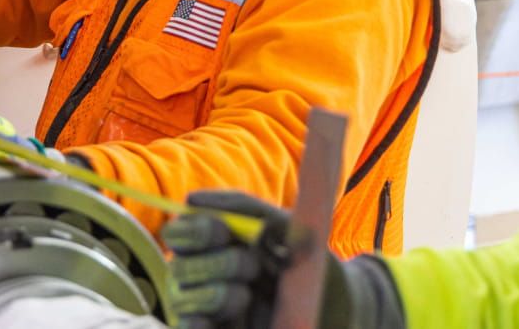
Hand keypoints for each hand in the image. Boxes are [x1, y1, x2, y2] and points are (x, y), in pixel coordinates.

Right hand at [162, 190, 401, 328]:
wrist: (340, 306)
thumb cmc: (307, 262)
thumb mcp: (285, 227)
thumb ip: (243, 208)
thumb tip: (191, 201)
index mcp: (212, 244)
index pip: (179, 233)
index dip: (196, 230)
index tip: (225, 231)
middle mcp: (200, 275)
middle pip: (178, 265)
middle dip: (217, 263)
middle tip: (253, 267)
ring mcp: (204, 308)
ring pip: (181, 297)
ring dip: (215, 294)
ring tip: (247, 296)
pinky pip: (188, 328)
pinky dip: (197, 323)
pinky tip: (216, 317)